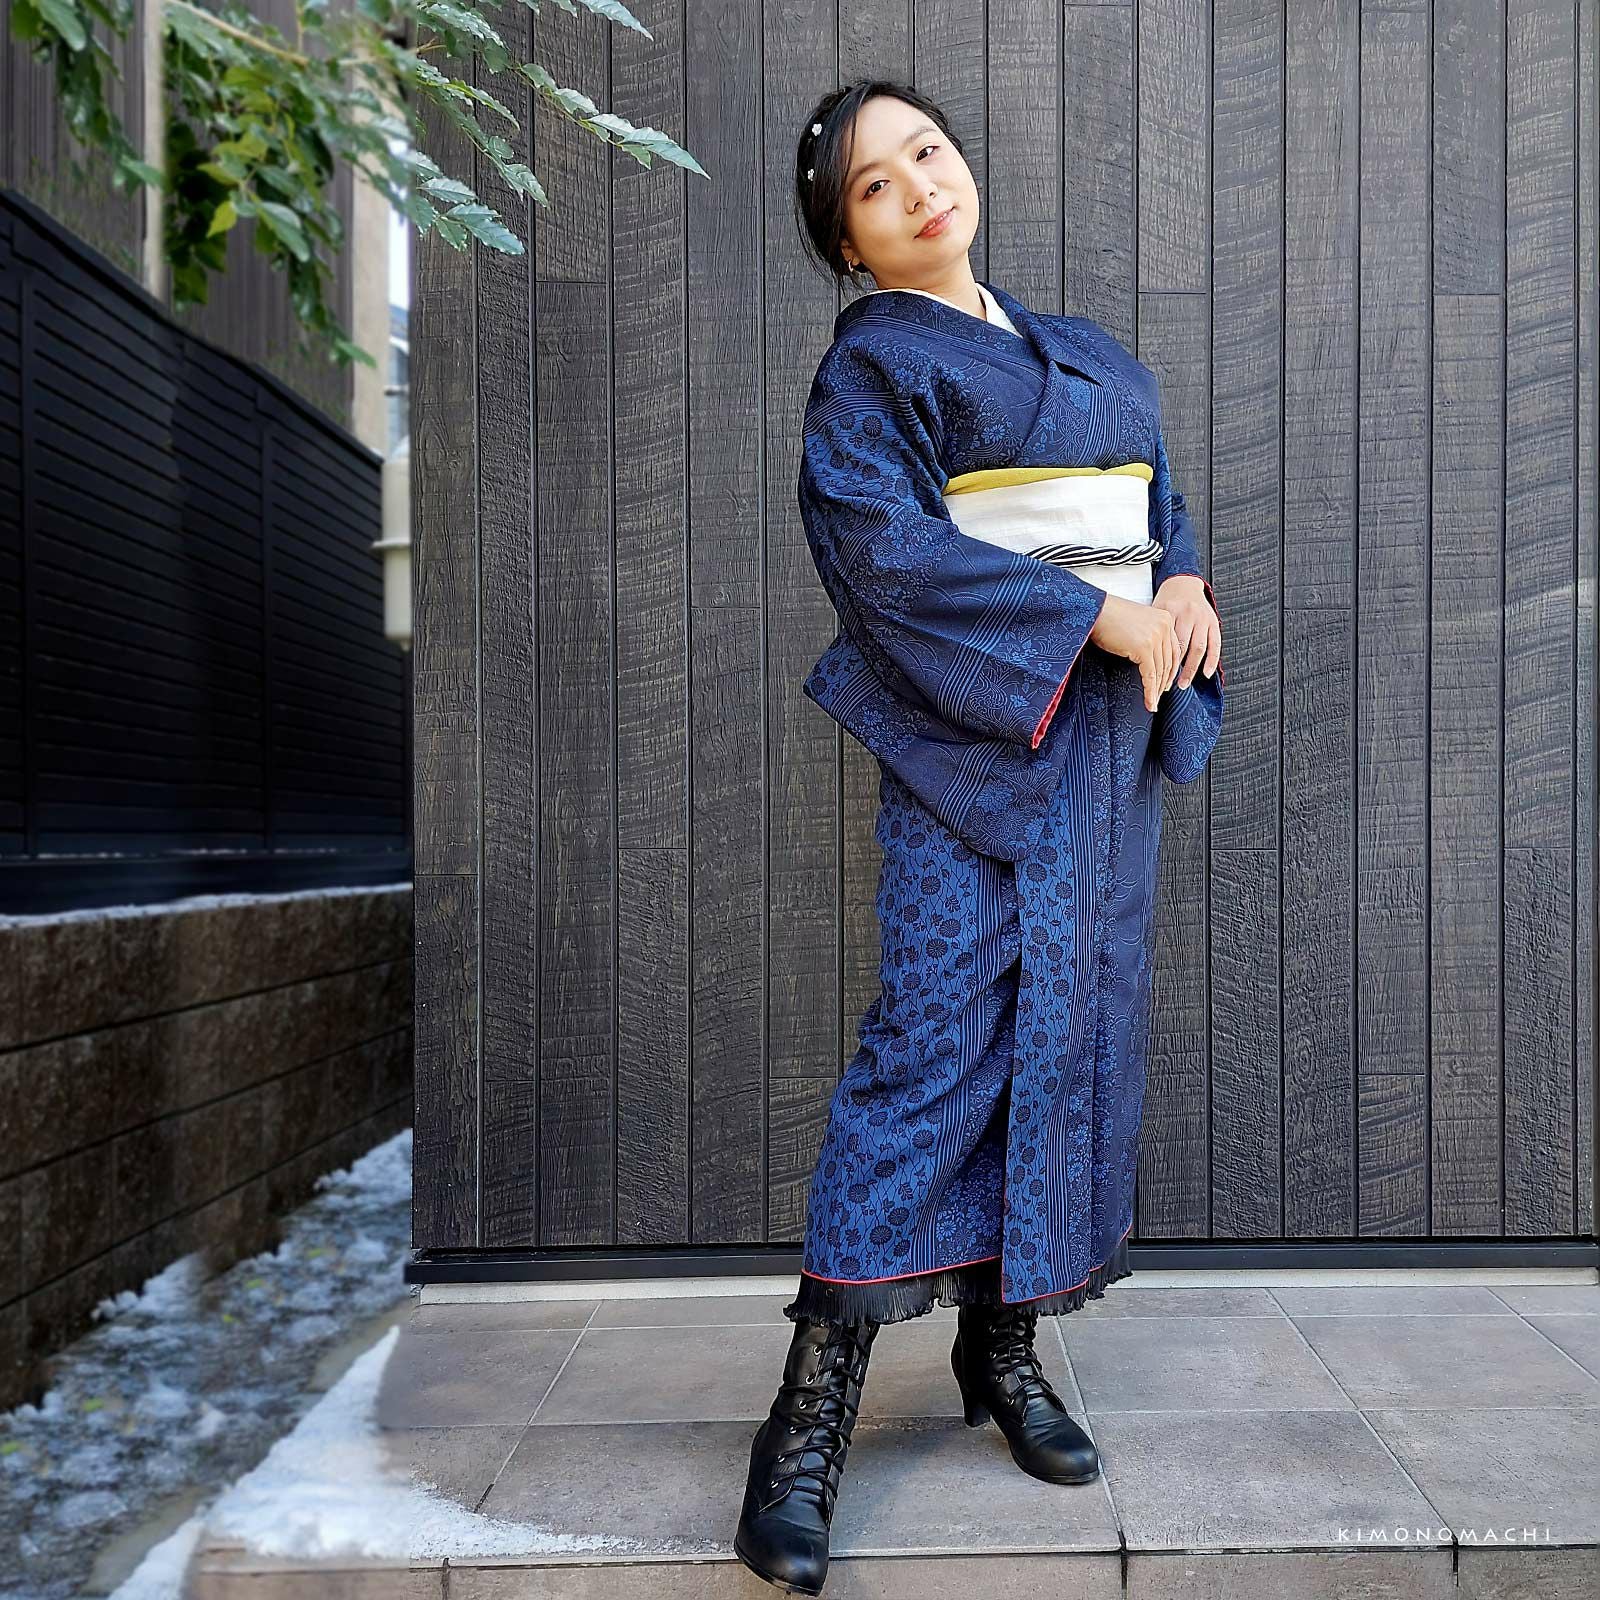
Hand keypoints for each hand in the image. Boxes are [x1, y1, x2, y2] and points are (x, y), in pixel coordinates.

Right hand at [1088, 593, 1183, 712]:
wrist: (1094, 610)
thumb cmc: (1108, 617)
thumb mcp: (1136, 624)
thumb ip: (1149, 636)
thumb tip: (1150, 658)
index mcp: (1164, 618)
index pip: (1174, 649)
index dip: (1171, 669)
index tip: (1166, 681)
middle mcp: (1164, 626)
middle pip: (1169, 661)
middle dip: (1165, 681)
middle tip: (1160, 695)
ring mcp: (1155, 637)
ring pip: (1161, 670)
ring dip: (1157, 690)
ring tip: (1153, 702)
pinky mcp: (1144, 648)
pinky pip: (1150, 675)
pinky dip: (1150, 691)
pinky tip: (1149, 702)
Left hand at [1152, 575, 1221, 692]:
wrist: (1183, 583)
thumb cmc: (1166, 601)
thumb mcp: (1154, 611)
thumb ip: (1150, 630)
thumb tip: (1137, 657)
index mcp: (1170, 611)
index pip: (1163, 643)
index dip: (1158, 663)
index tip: (1152, 678)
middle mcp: (1188, 614)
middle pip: (1181, 647)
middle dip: (1173, 670)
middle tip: (1165, 686)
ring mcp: (1203, 618)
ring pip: (1198, 648)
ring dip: (1190, 670)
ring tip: (1183, 684)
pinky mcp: (1214, 622)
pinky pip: (1215, 644)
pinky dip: (1212, 661)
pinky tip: (1206, 674)